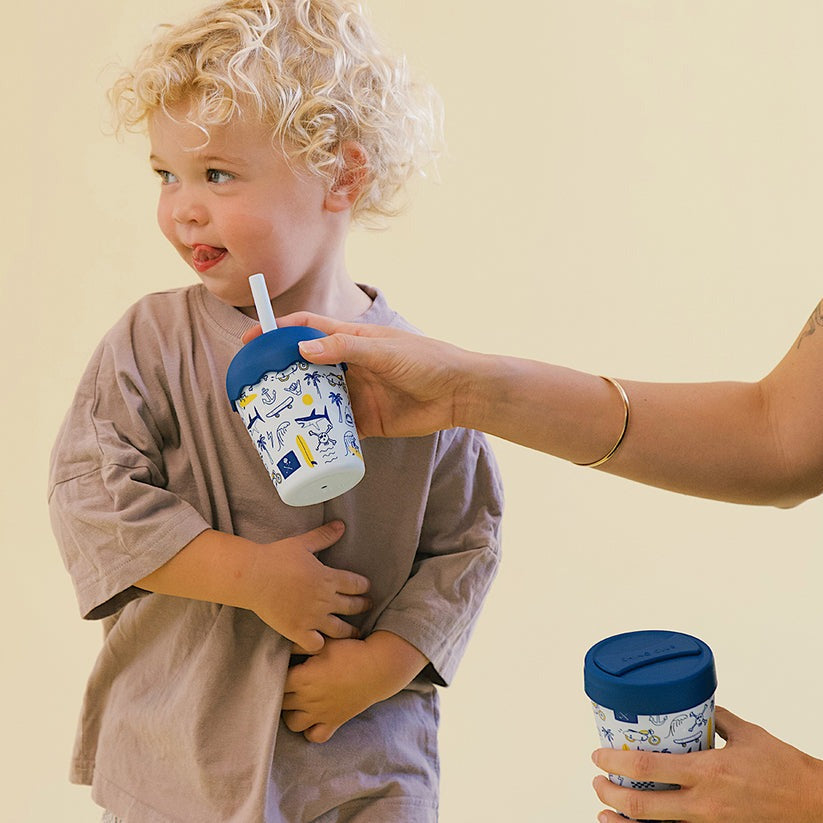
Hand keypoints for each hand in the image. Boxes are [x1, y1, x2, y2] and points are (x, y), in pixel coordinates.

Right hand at [242, 314, 470, 437]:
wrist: (459, 393)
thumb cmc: (427, 361)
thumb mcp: (385, 351)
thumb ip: (346, 349)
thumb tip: (302, 349)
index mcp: (352, 340)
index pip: (306, 329)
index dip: (278, 330)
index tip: (251, 338)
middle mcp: (349, 365)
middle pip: (305, 366)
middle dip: (279, 373)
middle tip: (253, 386)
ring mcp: (356, 393)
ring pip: (317, 397)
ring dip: (296, 404)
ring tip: (268, 416)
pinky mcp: (366, 420)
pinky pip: (336, 426)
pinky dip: (319, 431)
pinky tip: (301, 439)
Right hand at [248, 521, 370, 653]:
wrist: (252, 577)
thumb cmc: (276, 557)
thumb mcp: (302, 543)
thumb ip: (324, 536)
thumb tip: (341, 525)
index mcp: (328, 577)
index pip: (356, 584)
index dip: (363, 586)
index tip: (366, 587)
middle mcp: (324, 600)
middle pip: (352, 606)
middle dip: (362, 605)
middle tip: (367, 605)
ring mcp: (312, 618)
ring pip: (340, 629)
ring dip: (350, 631)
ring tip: (354, 632)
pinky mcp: (297, 631)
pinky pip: (317, 644)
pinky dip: (321, 644)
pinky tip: (322, 641)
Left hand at [281, 631, 427, 742]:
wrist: (378, 668)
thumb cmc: (350, 652)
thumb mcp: (323, 643)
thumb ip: (299, 644)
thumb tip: (282, 646)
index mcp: (303, 678)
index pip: (276, 681)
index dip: (276, 674)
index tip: (283, 667)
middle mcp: (308, 699)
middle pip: (281, 702)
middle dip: (281, 692)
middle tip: (289, 681)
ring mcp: (320, 714)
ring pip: (292, 723)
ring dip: (290, 713)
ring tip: (296, 701)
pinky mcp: (334, 722)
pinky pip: (315, 736)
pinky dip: (310, 730)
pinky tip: (312, 718)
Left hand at [592, 706, 822, 821]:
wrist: (816, 805)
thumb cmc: (785, 770)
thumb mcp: (747, 733)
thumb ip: (716, 718)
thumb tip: (695, 707)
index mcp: (707, 772)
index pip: (648, 767)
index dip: (615, 762)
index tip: (599, 755)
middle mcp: (704, 804)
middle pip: (643, 805)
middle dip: (611, 792)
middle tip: (598, 780)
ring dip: (625, 820)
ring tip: (606, 809)